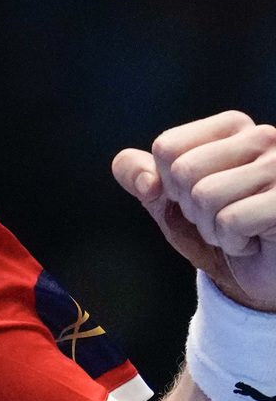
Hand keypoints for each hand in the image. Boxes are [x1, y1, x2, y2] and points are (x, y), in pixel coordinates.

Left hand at [112, 111, 275, 311]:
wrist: (262, 274)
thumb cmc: (219, 228)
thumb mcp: (167, 200)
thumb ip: (138, 175)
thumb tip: (146, 181)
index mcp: (233, 127)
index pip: (167, 147)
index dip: (169, 185)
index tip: (198, 197)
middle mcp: (263, 137)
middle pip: (183, 170)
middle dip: (191, 208)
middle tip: (221, 217)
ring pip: (205, 195)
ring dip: (213, 227)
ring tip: (240, 229)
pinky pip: (232, 220)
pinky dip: (233, 242)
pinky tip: (256, 241)